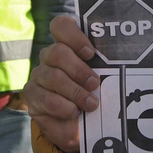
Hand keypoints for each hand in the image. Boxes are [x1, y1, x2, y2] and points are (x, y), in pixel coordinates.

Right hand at [22, 15, 102, 152]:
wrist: (79, 127)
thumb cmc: (94, 96)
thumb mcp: (104, 79)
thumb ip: (106, 67)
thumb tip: (121, 63)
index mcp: (68, 45)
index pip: (61, 26)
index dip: (74, 35)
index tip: (90, 53)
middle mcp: (50, 57)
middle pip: (57, 52)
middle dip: (79, 69)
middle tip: (95, 84)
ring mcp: (39, 75)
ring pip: (53, 76)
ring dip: (75, 92)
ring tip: (90, 104)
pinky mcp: (32, 95)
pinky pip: (46, 98)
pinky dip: (63, 107)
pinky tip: (74, 112)